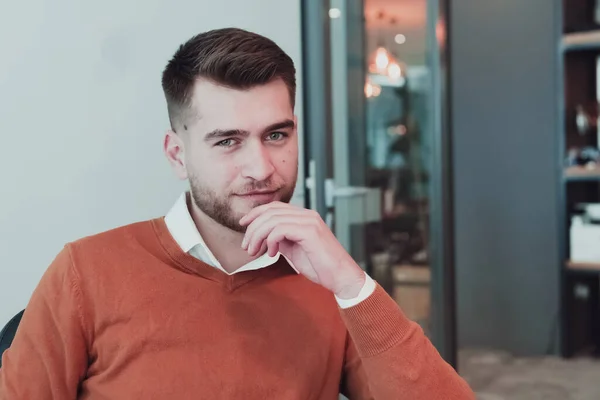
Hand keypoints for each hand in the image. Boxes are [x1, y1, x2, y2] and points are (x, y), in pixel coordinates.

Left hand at [239, 202, 365, 298]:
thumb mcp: (294, 250)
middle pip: (270, 212)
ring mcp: (309, 221)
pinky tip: (271, 254)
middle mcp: (307, 215)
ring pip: (272, 220)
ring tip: (254, 252)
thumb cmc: (320, 267)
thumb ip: (281, 240)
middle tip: (246, 247)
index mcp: (304, 217)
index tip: (242, 224)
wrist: (341, 278)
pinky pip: (280, 229)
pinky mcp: (310, 231)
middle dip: (253, 228)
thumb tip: (264, 237)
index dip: (255, 213)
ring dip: (258, 236)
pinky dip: (270, 241)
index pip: (274, 207)